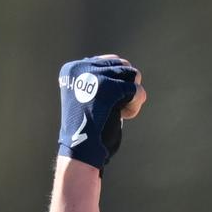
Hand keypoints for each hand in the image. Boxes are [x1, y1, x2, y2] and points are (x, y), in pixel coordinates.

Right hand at [56, 55, 146, 170]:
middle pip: (123, 66)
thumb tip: (123, 63)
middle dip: (126, 88)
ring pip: (133, 75)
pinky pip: (137, 90)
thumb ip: (101, 79)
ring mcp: (95, 75)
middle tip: (116, 107)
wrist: (82, 149)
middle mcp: (82, 67)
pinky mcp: (110, 87)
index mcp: (74, 68)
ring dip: (132, 96)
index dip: (116, 83)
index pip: (110, 62)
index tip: (107, 102)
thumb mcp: (90, 96)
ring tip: (119, 111)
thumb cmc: (89, 127)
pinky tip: (123, 116)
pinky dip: (135, 106)